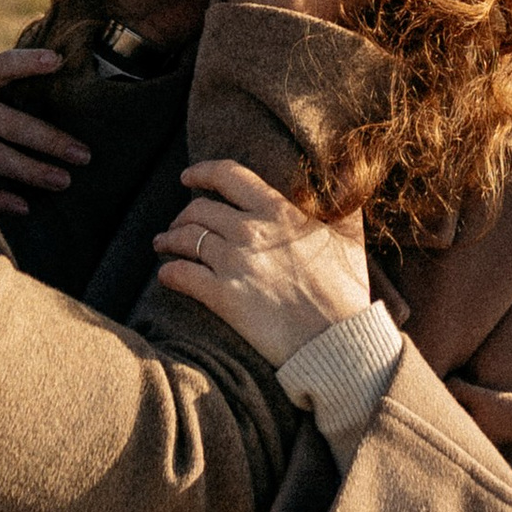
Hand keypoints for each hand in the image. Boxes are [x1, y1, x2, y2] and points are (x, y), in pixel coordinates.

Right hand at [0, 49, 87, 201]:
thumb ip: (11, 80)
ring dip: (30, 171)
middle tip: (82, 155)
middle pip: (8, 124)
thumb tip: (63, 70)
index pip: (1, 65)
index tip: (57, 61)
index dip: (27, 62)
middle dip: (48, 141)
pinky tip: (25, 206)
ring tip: (62, 180)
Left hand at [151, 158, 370, 367]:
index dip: (203, 172)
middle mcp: (249, 231)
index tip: (189, 177)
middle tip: (178, 223)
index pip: (228, 176)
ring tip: (162, 244)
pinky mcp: (222, 296)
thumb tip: (347, 172)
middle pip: (199, 210)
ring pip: (185, 240)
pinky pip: (181, 276)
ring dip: (169, 240)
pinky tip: (166, 275)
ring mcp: (232, 263)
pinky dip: (169, 273)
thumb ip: (344, 202)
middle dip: (183, 215)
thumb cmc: (346, 290)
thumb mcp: (349, 238)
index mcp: (278, 211)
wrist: (336, 339)